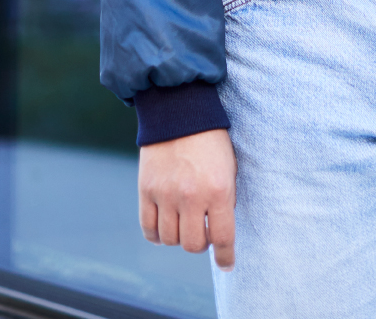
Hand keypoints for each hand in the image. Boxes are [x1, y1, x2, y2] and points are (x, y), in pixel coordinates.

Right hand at [138, 128, 236, 269]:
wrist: (180, 110)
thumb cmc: (211, 140)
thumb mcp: (228, 167)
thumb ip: (224, 199)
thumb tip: (218, 232)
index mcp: (218, 190)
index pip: (223, 237)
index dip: (225, 256)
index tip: (227, 264)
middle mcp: (192, 196)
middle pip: (194, 245)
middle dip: (201, 243)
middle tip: (202, 230)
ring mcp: (166, 195)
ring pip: (171, 240)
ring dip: (179, 236)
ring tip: (184, 221)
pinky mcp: (146, 190)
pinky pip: (149, 229)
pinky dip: (157, 233)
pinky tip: (165, 223)